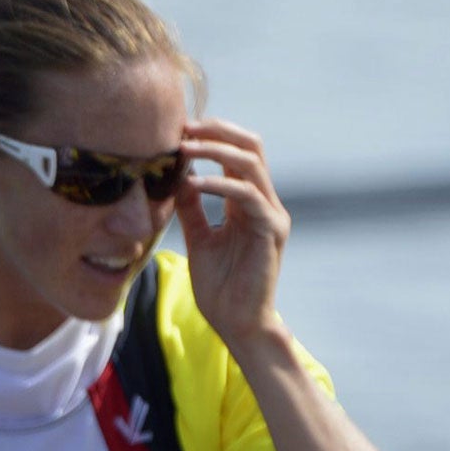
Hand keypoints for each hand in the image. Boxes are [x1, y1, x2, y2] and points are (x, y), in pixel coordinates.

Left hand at [174, 117, 290, 346]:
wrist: (237, 324)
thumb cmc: (220, 287)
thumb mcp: (198, 240)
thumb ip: (191, 209)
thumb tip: (178, 179)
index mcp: (247, 201)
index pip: (236, 153)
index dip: (211, 136)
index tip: (177, 130)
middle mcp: (264, 202)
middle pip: (250, 146)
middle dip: (217, 131)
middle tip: (183, 127)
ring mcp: (271, 214)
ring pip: (251, 163)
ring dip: (216, 150)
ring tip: (184, 147)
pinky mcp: (272, 231)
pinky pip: (248, 195)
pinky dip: (220, 184)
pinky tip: (194, 182)